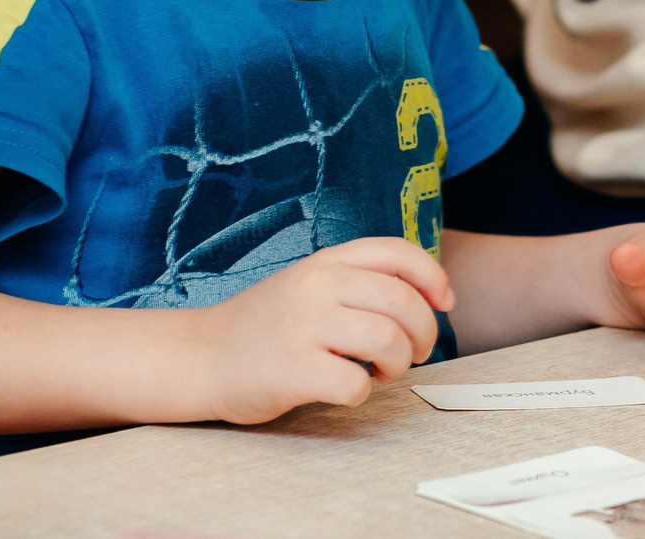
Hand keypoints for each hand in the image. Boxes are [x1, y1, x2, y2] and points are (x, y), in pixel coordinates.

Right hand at [195, 237, 449, 423]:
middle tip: (415, 353)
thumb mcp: (309, 283)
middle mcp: (317, 286)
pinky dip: (364, 392)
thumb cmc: (267, 325)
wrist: (200, 356)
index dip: (434, 277)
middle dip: (423, 333)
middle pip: (403, 302)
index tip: (444, 303)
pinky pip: (356, 383)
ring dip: (398, 363)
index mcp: (327, 261)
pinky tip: (348, 390)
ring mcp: (304, 326)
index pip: (399, 253)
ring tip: (381, 372)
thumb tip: (428, 297)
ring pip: (388, 340)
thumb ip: (358, 281)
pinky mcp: (293, 370)